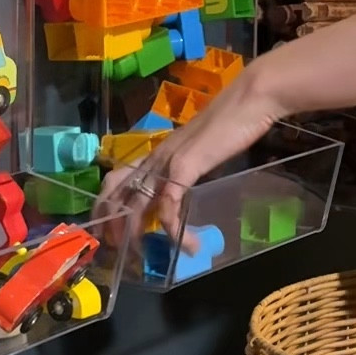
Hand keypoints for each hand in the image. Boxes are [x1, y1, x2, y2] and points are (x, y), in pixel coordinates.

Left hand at [93, 62, 283, 247]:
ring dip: (134, 233)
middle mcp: (156, 157)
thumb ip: (189, 166)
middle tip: (116, 249)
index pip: (116, 178)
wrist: (250, 99)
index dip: (105, 204)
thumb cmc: (232, 120)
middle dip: (110, 224)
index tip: (107, 229)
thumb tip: (187, 187)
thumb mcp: (201, 149)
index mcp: (158, 152)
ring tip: (141, 255)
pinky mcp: (185, 167)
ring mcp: (168, 161)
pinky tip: (188, 244)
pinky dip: (174, 229)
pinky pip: (169, 204)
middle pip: (116, 193)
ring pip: (135, 203)